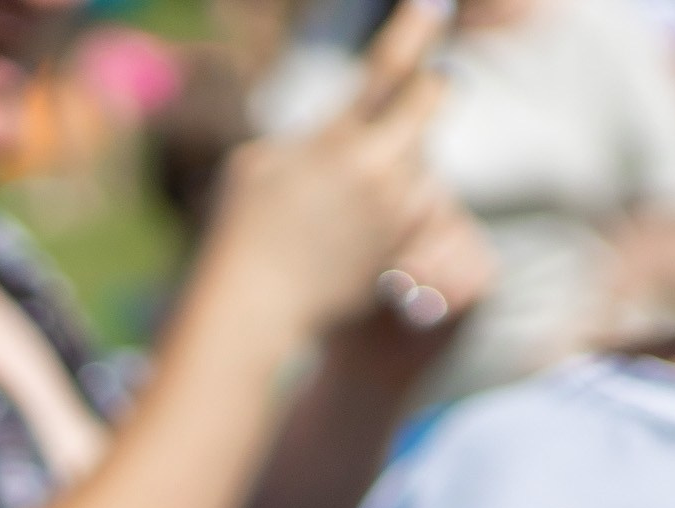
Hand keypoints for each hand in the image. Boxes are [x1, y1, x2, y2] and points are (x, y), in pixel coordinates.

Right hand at [212, 0, 465, 347]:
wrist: (253, 310)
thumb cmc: (240, 232)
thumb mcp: (259, 163)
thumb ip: (311, 138)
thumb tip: (339, 136)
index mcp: (338, 142)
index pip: (390, 68)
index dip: (416, 28)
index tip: (434, 5)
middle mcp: (377, 174)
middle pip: (434, 100)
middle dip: (427, 87)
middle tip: (417, 88)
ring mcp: (395, 214)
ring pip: (426, 159)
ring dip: (407, 156)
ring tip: (366, 179)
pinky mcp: (401, 249)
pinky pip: (420, 208)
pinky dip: (403, 203)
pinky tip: (370, 217)